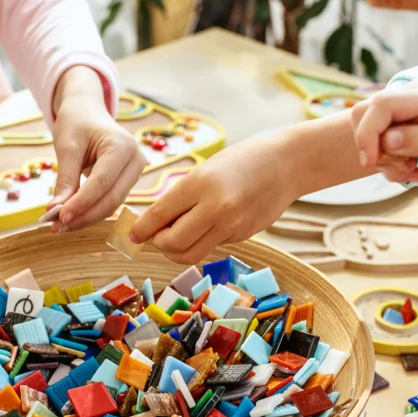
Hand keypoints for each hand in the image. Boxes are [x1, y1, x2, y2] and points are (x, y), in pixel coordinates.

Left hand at [50, 66, 146, 232]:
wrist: (87, 110)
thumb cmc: (77, 122)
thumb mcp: (67, 147)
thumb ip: (65, 180)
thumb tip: (56, 211)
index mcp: (123, 146)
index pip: (102, 183)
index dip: (82, 203)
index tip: (59, 217)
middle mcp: (136, 160)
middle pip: (111, 199)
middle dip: (84, 216)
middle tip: (56, 227)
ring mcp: (135, 172)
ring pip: (111, 205)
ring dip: (85, 218)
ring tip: (59, 225)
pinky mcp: (127, 181)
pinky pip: (109, 201)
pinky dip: (89, 211)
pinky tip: (70, 217)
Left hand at [128, 132, 300, 263]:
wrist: (285, 164)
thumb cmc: (240, 162)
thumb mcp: (204, 171)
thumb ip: (181, 198)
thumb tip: (153, 225)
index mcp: (200, 184)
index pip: (159, 216)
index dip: (141, 230)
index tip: (133, 235)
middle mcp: (215, 207)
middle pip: (172, 244)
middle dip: (159, 244)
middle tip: (157, 236)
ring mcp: (231, 225)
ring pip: (191, 254)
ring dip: (176, 251)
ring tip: (176, 237)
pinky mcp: (242, 236)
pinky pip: (212, 247)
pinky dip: (201, 242)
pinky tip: (207, 226)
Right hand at [350, 81, 417, 180]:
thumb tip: (388, 140)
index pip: (381, 105)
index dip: (367, 134)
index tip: (370, 164)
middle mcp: (414, 94)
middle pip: (367, 114)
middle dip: (374, 148)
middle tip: (403, 168)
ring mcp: (408, 105)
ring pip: (369, 127)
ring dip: (383, 157)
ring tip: (411, 169)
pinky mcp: (404, 118)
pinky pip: (379, 137)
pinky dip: (389, 158)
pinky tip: (411, 166)